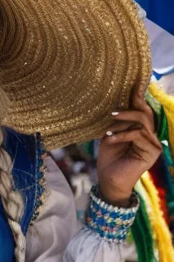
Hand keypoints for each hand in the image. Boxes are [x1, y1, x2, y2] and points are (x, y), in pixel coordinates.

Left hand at [97, 83, 162, 205]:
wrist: (109, 180)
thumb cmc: (108, 159)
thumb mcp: (110, 135)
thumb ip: (117, 121)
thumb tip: (116, 104)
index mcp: (140, 130)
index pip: (142, 109)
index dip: (138, 96)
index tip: (133, 81)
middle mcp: (150, 135)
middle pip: (145, 113)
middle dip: (130, 107)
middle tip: (113, 112)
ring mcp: (153, 143)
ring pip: (142, 122)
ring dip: (123, 123)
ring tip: (108, 128)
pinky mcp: (152, 152)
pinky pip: (138, 134)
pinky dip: (122, 134)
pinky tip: (110, 139)